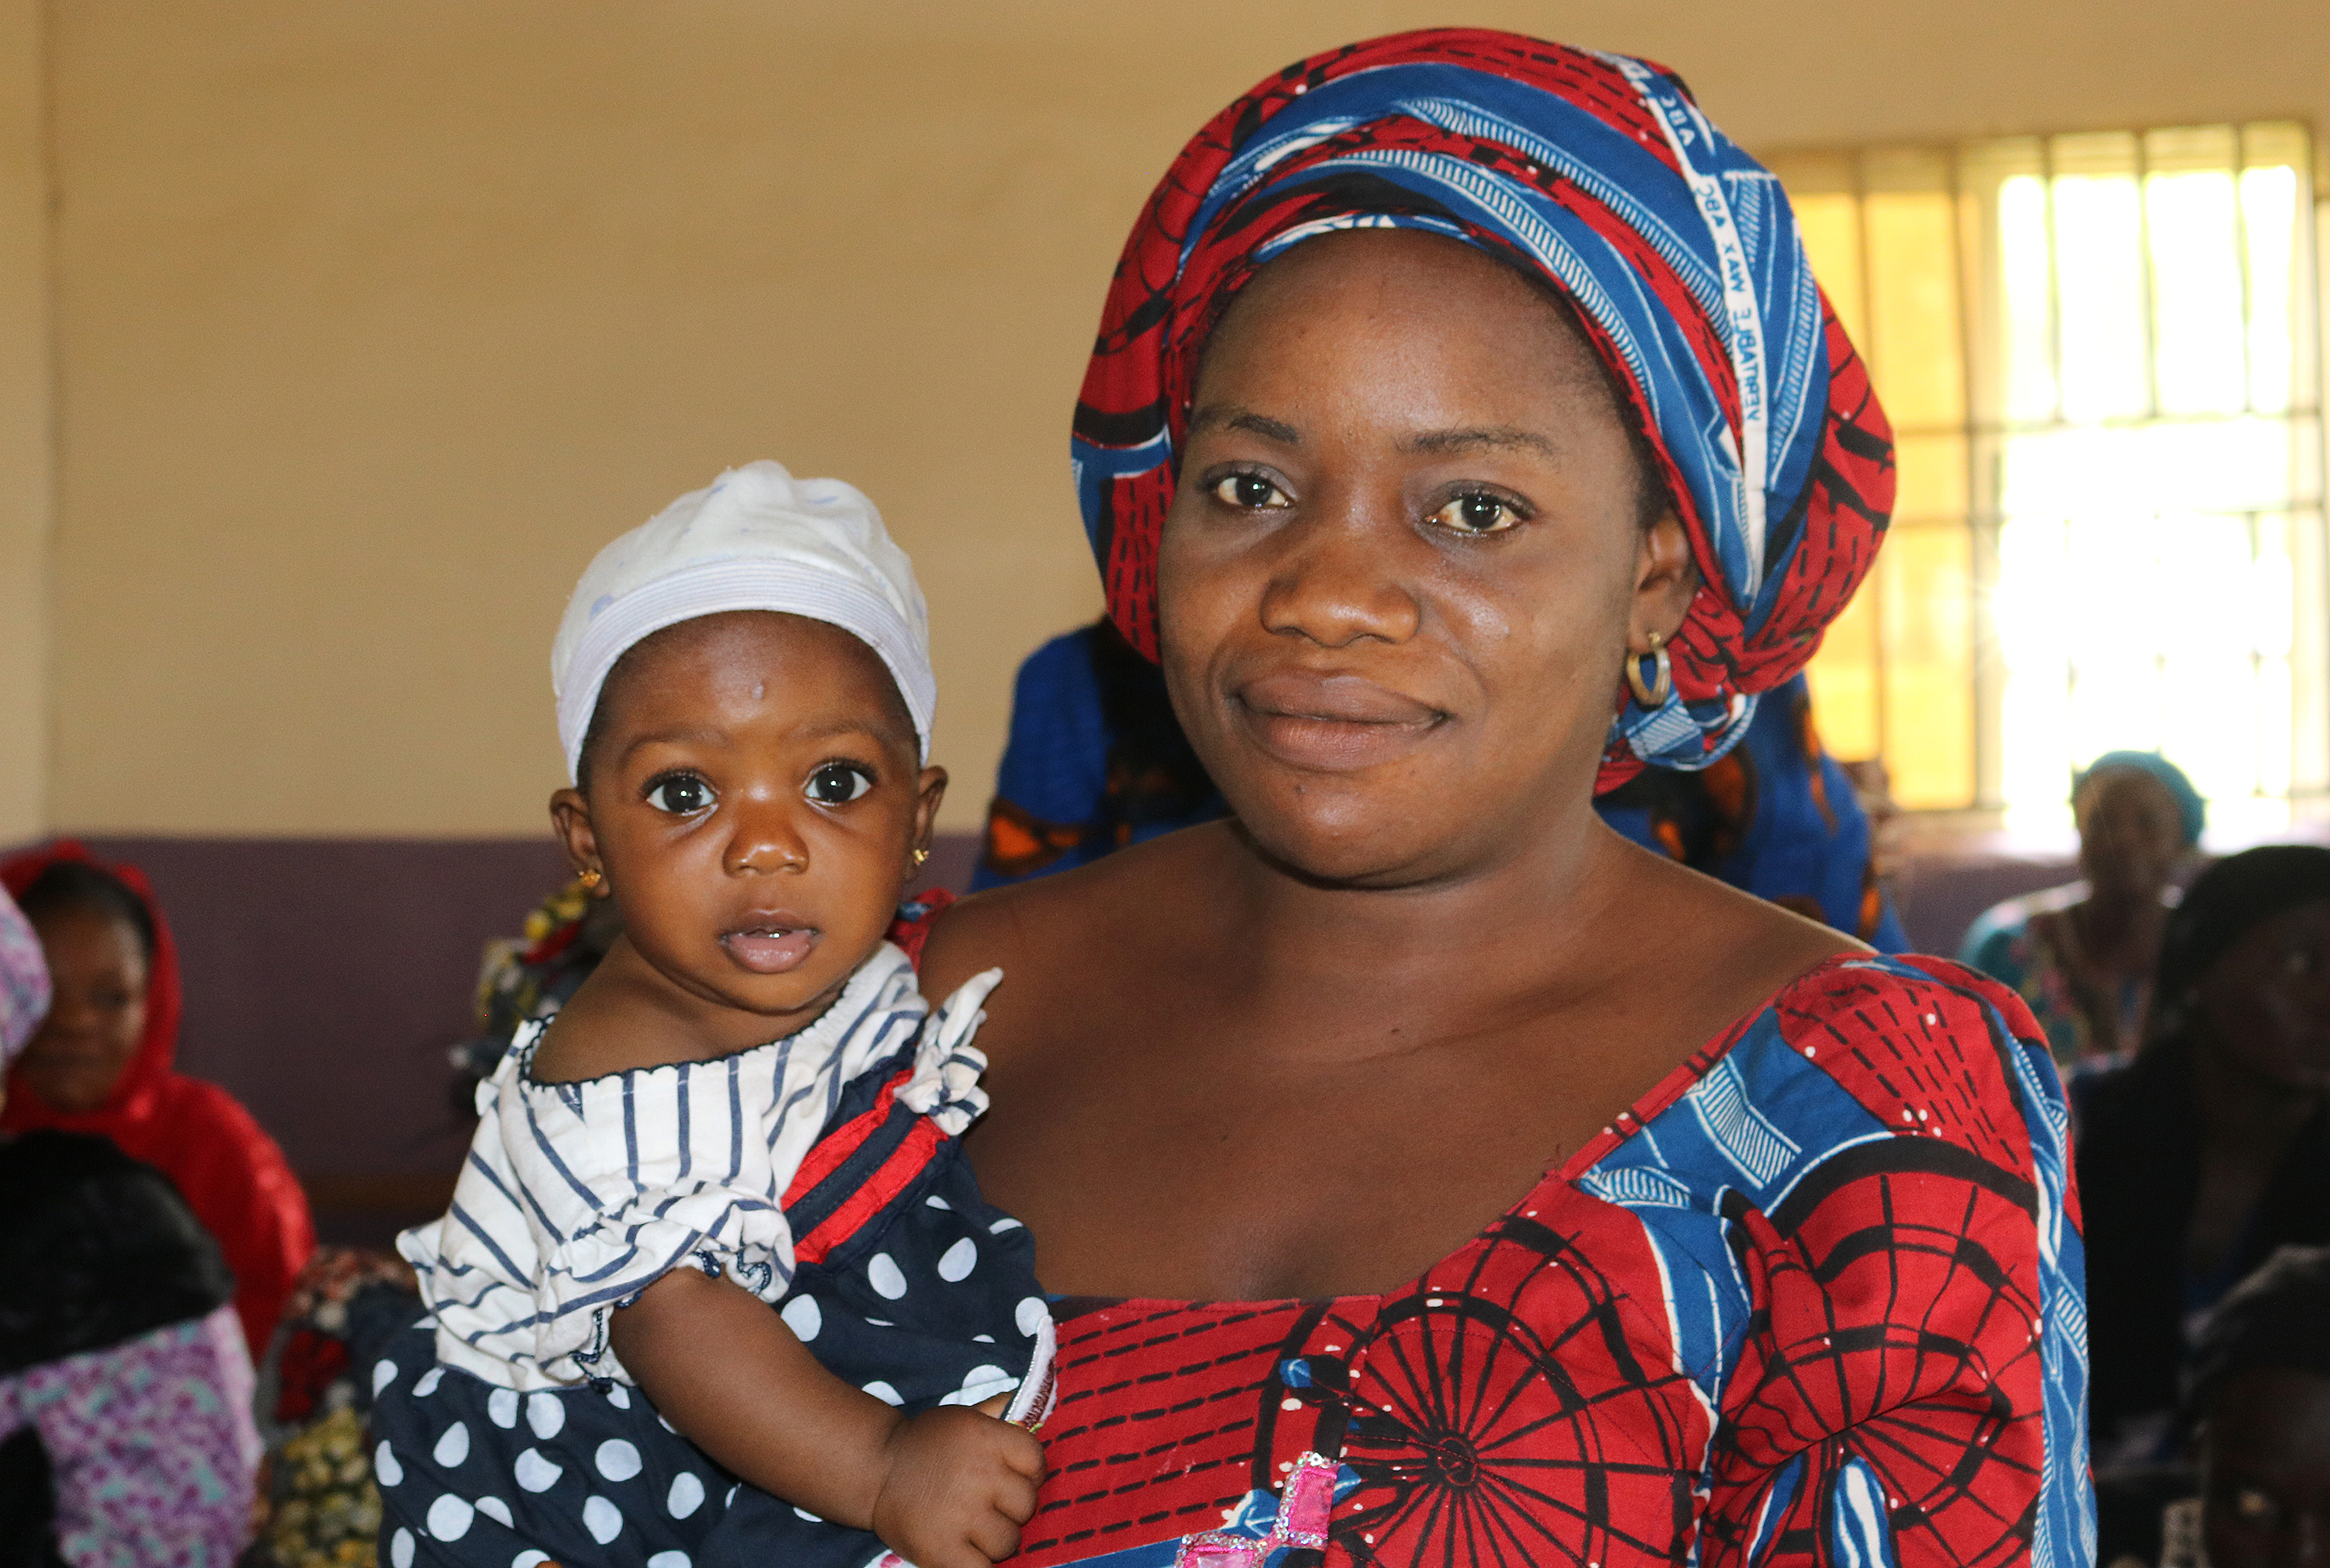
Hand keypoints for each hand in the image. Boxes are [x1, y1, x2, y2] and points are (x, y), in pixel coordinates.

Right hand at [870, 1405, 1046, 1567]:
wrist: (876, 1470)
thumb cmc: (926, 1444)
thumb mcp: (963, 1417)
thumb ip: (997, 1413)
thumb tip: (1028, 1402)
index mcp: (987, 1438)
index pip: (1036, 1461)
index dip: (1030, 1473)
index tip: (1013, 1479)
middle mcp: (979, 1474)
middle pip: (1027, 1504)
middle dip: (1013, 1508)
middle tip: (990, 1505)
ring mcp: (961, 1515)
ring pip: (1009, 1541)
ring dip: (996, 1539)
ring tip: (974, 1528)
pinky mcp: (941, 1551)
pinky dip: (979, 1565)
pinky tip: (968, 1553)